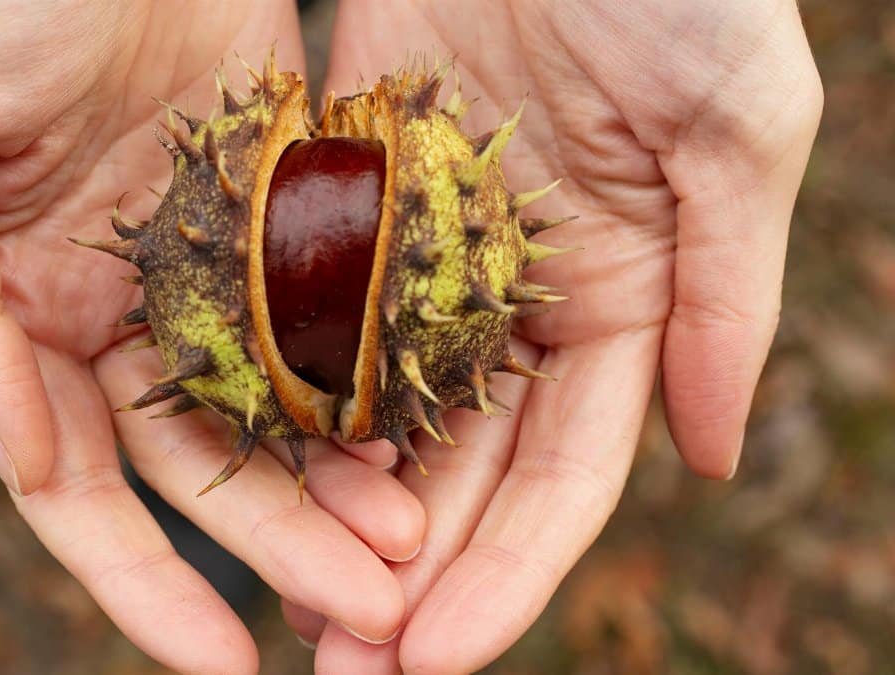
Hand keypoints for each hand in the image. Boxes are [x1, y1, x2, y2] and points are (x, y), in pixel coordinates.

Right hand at [0, 2, 426, 670]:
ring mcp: (207, 257)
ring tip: (413, 549)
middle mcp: (118, 303)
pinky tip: (427, 427)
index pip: (79, 482)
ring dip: (340, 479)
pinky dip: (372, 371)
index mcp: (20, 309)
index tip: (217, 667)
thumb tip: (18, 459)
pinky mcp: (282, 198)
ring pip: (281, 398)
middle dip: (280, 545)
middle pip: (203, 459)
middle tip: (372, 613)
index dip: (141, 581)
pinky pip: (332, 304)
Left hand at [287, 1, 822, 671]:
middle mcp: (514, 300)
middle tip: (346, 672)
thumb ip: (726, 297)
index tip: (439, 657)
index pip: (561, 477)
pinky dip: (279, 393)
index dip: (508, 576)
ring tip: (281, 608)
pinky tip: (237, 469)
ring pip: (374, 413)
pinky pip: (305, 311)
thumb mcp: (735, 127)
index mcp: (619, 303)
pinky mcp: (343, 199)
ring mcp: (422, 257)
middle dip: (406, 579)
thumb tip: (718, 458)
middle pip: (457, 471)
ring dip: (330, 514)